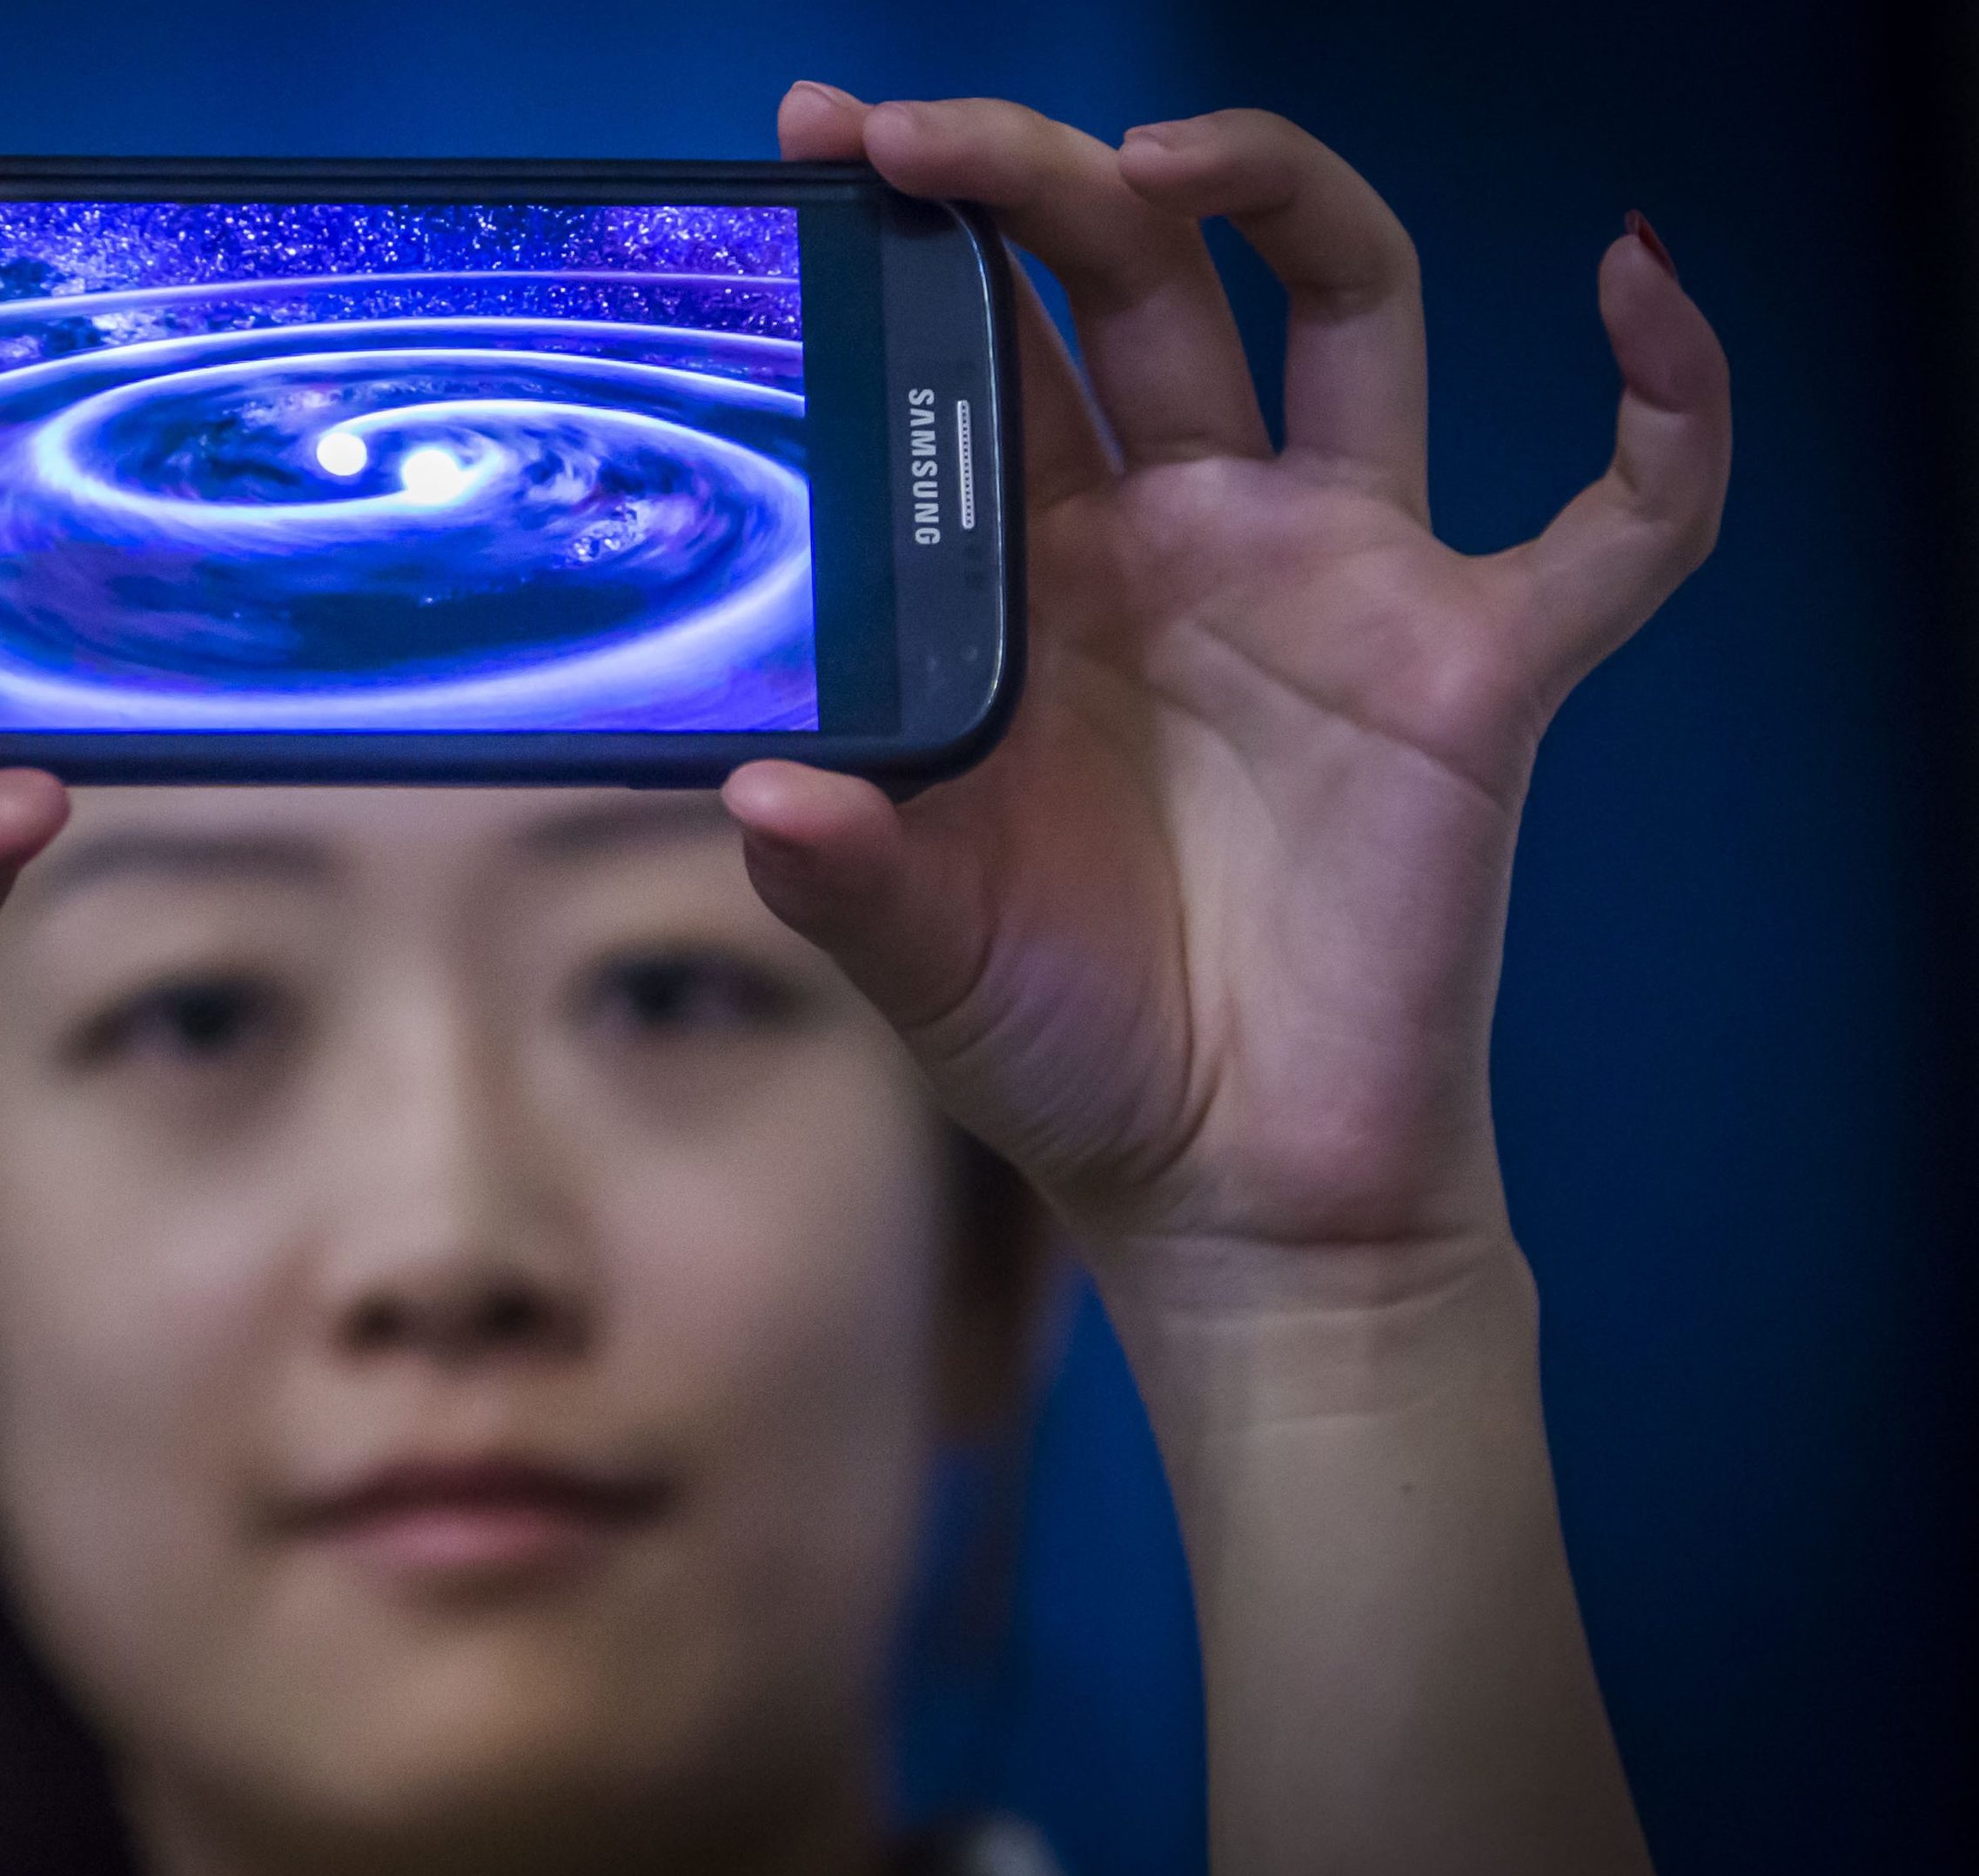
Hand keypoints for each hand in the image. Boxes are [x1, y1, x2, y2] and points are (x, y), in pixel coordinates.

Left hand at [731, 89, 1727, 1314]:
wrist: (1227, 1191)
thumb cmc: (1070, 1053)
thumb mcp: (924, 951)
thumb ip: (844, 867)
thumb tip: (759, 788)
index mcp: (1046, 580)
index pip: (989, 355)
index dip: (920, 244)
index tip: (820, 148)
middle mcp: (1191, 540)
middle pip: (1141, 284)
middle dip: (1042, 181)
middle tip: (918, 133)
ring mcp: (1339, 584)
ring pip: (1350, 311)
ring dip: (1278, 198)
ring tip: (1170, 157)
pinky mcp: (1477, 669)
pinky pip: (1623, 518)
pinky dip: (1669, 406)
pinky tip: (1643, 283)